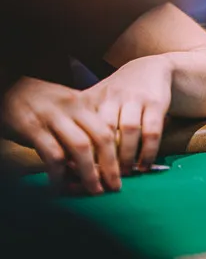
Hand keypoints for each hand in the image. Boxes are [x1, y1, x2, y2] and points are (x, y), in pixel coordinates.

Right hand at [2, 77, 120, 193]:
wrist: (7, 86)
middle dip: (110, 165)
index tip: (123, 171)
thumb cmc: (37, 102)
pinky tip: (59, 187)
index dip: (118, 152)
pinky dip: (59, 175)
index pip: (108, 128)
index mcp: (83, 103)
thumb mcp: (64, 107)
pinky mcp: (32, 128)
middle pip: (101, 138)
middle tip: (114, 186)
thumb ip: (79, 127)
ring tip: (94, 190)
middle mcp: (72, 108)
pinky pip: (53, 155)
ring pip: (80, 148)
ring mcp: (53, 117)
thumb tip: (94, 160)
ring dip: (89, 173)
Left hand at [80, 55, 173, 176]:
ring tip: (126, 174)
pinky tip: (145, 165)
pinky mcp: (155, 102)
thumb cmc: (118, 94)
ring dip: (127, 157)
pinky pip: (152, 131)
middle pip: (104, 133)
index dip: (81, 155)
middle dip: (105, 160)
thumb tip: (69, 163)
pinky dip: (148, 152)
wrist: (150, 68)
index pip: (83, 131)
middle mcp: (112, 97)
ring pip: (129, 131)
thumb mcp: (98, 102)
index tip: (82, 175)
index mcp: (93, 99)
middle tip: (104, 181)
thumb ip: (85, 126)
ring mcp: (135, 98)